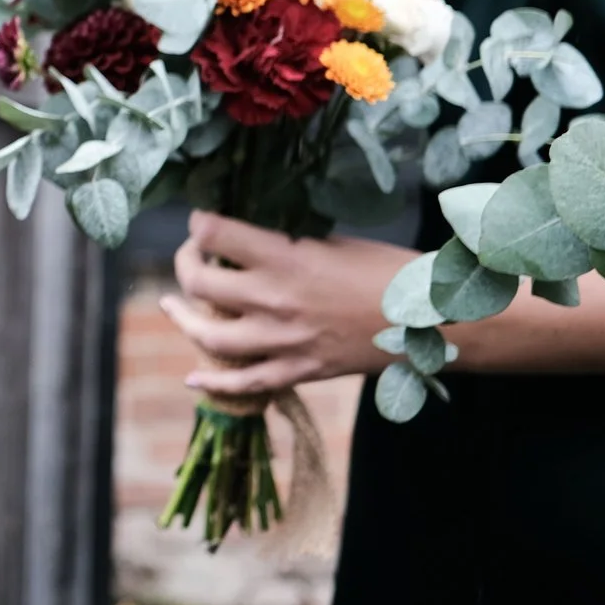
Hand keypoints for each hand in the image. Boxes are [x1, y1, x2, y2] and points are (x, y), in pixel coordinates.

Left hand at [163, 211, 412, 396]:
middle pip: (199, 283)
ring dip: (183, 318)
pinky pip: (244, 384)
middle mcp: (275, 300)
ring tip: (172, 304)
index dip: (198, 223)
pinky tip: (192, 377)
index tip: (201, 221)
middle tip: (192, 255)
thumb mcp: (331, 241)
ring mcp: (284, 341)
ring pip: (209, 336)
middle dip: (186, 263)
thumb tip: (242, 234)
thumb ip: (283, 242)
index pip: (213, 233)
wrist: (432, 319)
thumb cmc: (387, 269)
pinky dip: (212, 383)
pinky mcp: (298, 371)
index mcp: (286, 258)